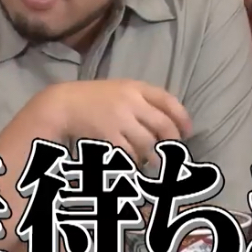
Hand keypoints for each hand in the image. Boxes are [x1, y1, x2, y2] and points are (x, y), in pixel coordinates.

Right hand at [39, 80, 191, 164]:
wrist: (63, 104)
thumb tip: (168, 124)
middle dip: (173, 141)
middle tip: (174, 151)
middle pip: (164, 125)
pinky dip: (135, 161)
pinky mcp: (109, 136)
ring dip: (155, 156)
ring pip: (149, 143)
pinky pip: (130, 153)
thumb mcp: (119, 90)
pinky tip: (135, 164)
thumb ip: (142, 101)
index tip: (187, 131)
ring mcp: (120, 120)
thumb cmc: (93, 99)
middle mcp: (131, 102)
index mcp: (135, 87)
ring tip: (156, 162)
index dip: (183, 117)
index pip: (168, 100)